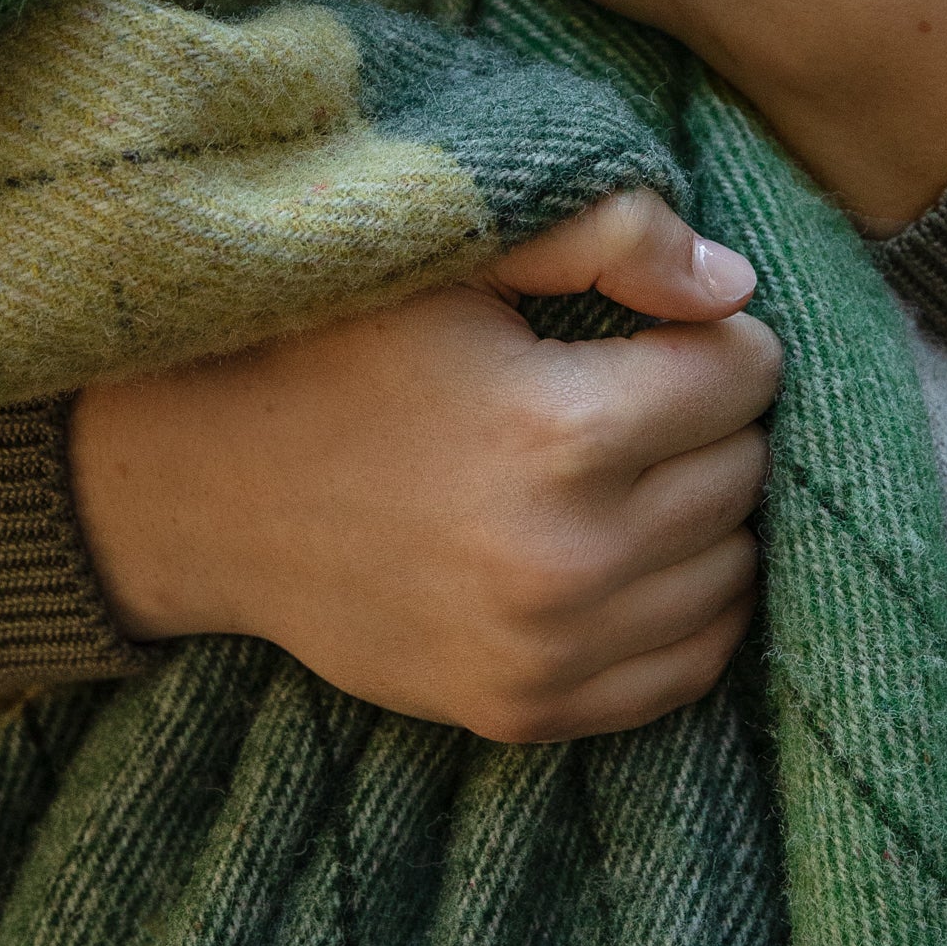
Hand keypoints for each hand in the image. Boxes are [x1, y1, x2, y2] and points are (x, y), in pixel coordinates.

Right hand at [69, 191, 780, 740]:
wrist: (202, 493)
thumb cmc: (327, 351)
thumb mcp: (452, 256)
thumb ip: (605, 234)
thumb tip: (736, 287)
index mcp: (559, 430)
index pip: (744, 374)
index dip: (712, 336)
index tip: (657, 329)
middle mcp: (568, 557)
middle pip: (744, 471)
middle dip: (715, 420)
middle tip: (643, 393)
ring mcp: (548, 650)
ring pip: (733, 572)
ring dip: (708, 513)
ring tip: (635, 470)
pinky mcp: (524, 710)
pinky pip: (688, 666)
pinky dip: (687, 606)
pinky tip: (632, 552)